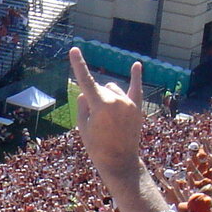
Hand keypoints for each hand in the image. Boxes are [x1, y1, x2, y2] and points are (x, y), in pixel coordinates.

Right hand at [69, 50, 143, 179]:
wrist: (120, 162)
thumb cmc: (97, 146)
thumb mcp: (83, 126)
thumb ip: (83, 105)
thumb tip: (86, 92)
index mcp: (100, 105)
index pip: (86, 81)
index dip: (79, 64)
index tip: (75, 49)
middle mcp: (116, 100)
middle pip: (99, 89)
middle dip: (94, 98)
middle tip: (94, 120)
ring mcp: (129, 103)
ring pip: (113, 89)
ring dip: (107, 96)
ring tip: (107, 117)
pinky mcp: (137, 108)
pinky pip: (136, 88)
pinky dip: (136, 77)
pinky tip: (136, 65)